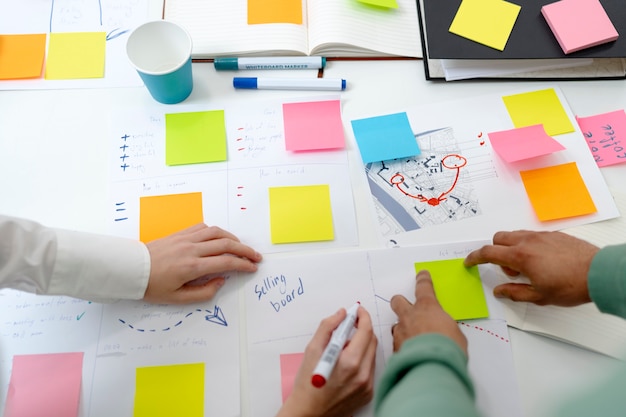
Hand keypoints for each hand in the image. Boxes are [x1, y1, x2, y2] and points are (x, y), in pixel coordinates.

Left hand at [144, 224, 261, 303]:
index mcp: (192, 267)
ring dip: (233, 238)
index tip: (252, 268)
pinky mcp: (180, 234)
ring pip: (216, 232)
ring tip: (241, 246)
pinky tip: (219, 238)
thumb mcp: (178, 299)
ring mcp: (186, 239)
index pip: (226, 263)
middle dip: (244, 250)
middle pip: (226, 244)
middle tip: (255, 257)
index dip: (243, 265)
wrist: (131, 270)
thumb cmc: (152, 287)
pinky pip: (203, 227)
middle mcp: (192, 249)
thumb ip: (204, 292)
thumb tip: (221, 281)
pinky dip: (216, 231)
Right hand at [277, 307, 376, 416]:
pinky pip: (370, 368)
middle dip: (363, 329)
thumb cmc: (307, 384)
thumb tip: (341, 314)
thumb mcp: (312, 350)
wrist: (308, 412)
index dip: (363, 317)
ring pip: (371, 354)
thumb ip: (327, 327)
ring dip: (361, 345)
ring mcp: (367, 385)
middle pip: (372, 341)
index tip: (358, 311)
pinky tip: (346, 364)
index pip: (366, 331)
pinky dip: (361, 360)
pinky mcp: (368, 393)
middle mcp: (362, 375)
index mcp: (349, 362)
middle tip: (350, 325)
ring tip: (342, 349)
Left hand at [390, 270, 466, 354]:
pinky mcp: (395, 348)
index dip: (423, 280)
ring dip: (402, 329)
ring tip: (412, 339)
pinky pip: (397, 344)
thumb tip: (443, 332)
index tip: (422, 275)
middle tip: (407, 309)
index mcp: (427, 308)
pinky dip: (403, 347)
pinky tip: (410, 354)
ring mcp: (400, 332)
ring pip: (395, 325)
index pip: (423, 287)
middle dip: (401, 303)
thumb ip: (445, 328)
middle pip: (398, 301)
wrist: (432, 365)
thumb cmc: (449, 347)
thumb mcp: (455, 333)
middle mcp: (410, 316)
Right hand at [464, 230, 598, 305]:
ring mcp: (541, 236)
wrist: (598, 273)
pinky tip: (541, 261)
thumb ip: (515, 292)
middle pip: (499, 238)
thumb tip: (500, 291)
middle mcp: (528, 242)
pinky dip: (528, 245)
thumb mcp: (539, 296)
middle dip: (495, 251)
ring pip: (515, 235)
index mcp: (520, 257)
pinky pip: (532, 236)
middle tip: (509, 270)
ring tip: (527, 267)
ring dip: (512, 248)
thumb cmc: (571, 285)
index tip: (470, 262)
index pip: (488, 253)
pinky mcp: (554, 235)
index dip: (475, 257)